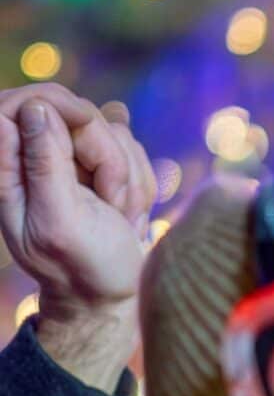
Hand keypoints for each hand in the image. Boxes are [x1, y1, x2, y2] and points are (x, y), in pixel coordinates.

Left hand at [0, 87, 153, 392]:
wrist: (114, 292)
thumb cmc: (83, 267)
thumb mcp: (59, 222)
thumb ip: (43, 166)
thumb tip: (36, 110)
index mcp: (8, 171)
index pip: (15, 105)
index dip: (51, 103)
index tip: (85, 120)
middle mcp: (36, 157)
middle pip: (72, 114)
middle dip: (104, 153)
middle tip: (111, 198)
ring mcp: (70, 158)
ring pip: (109, 129)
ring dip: (126, 174)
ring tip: (119, 214)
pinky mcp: (101, 162)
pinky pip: (130, 145)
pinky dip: (138, 178)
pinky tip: (127, 210)